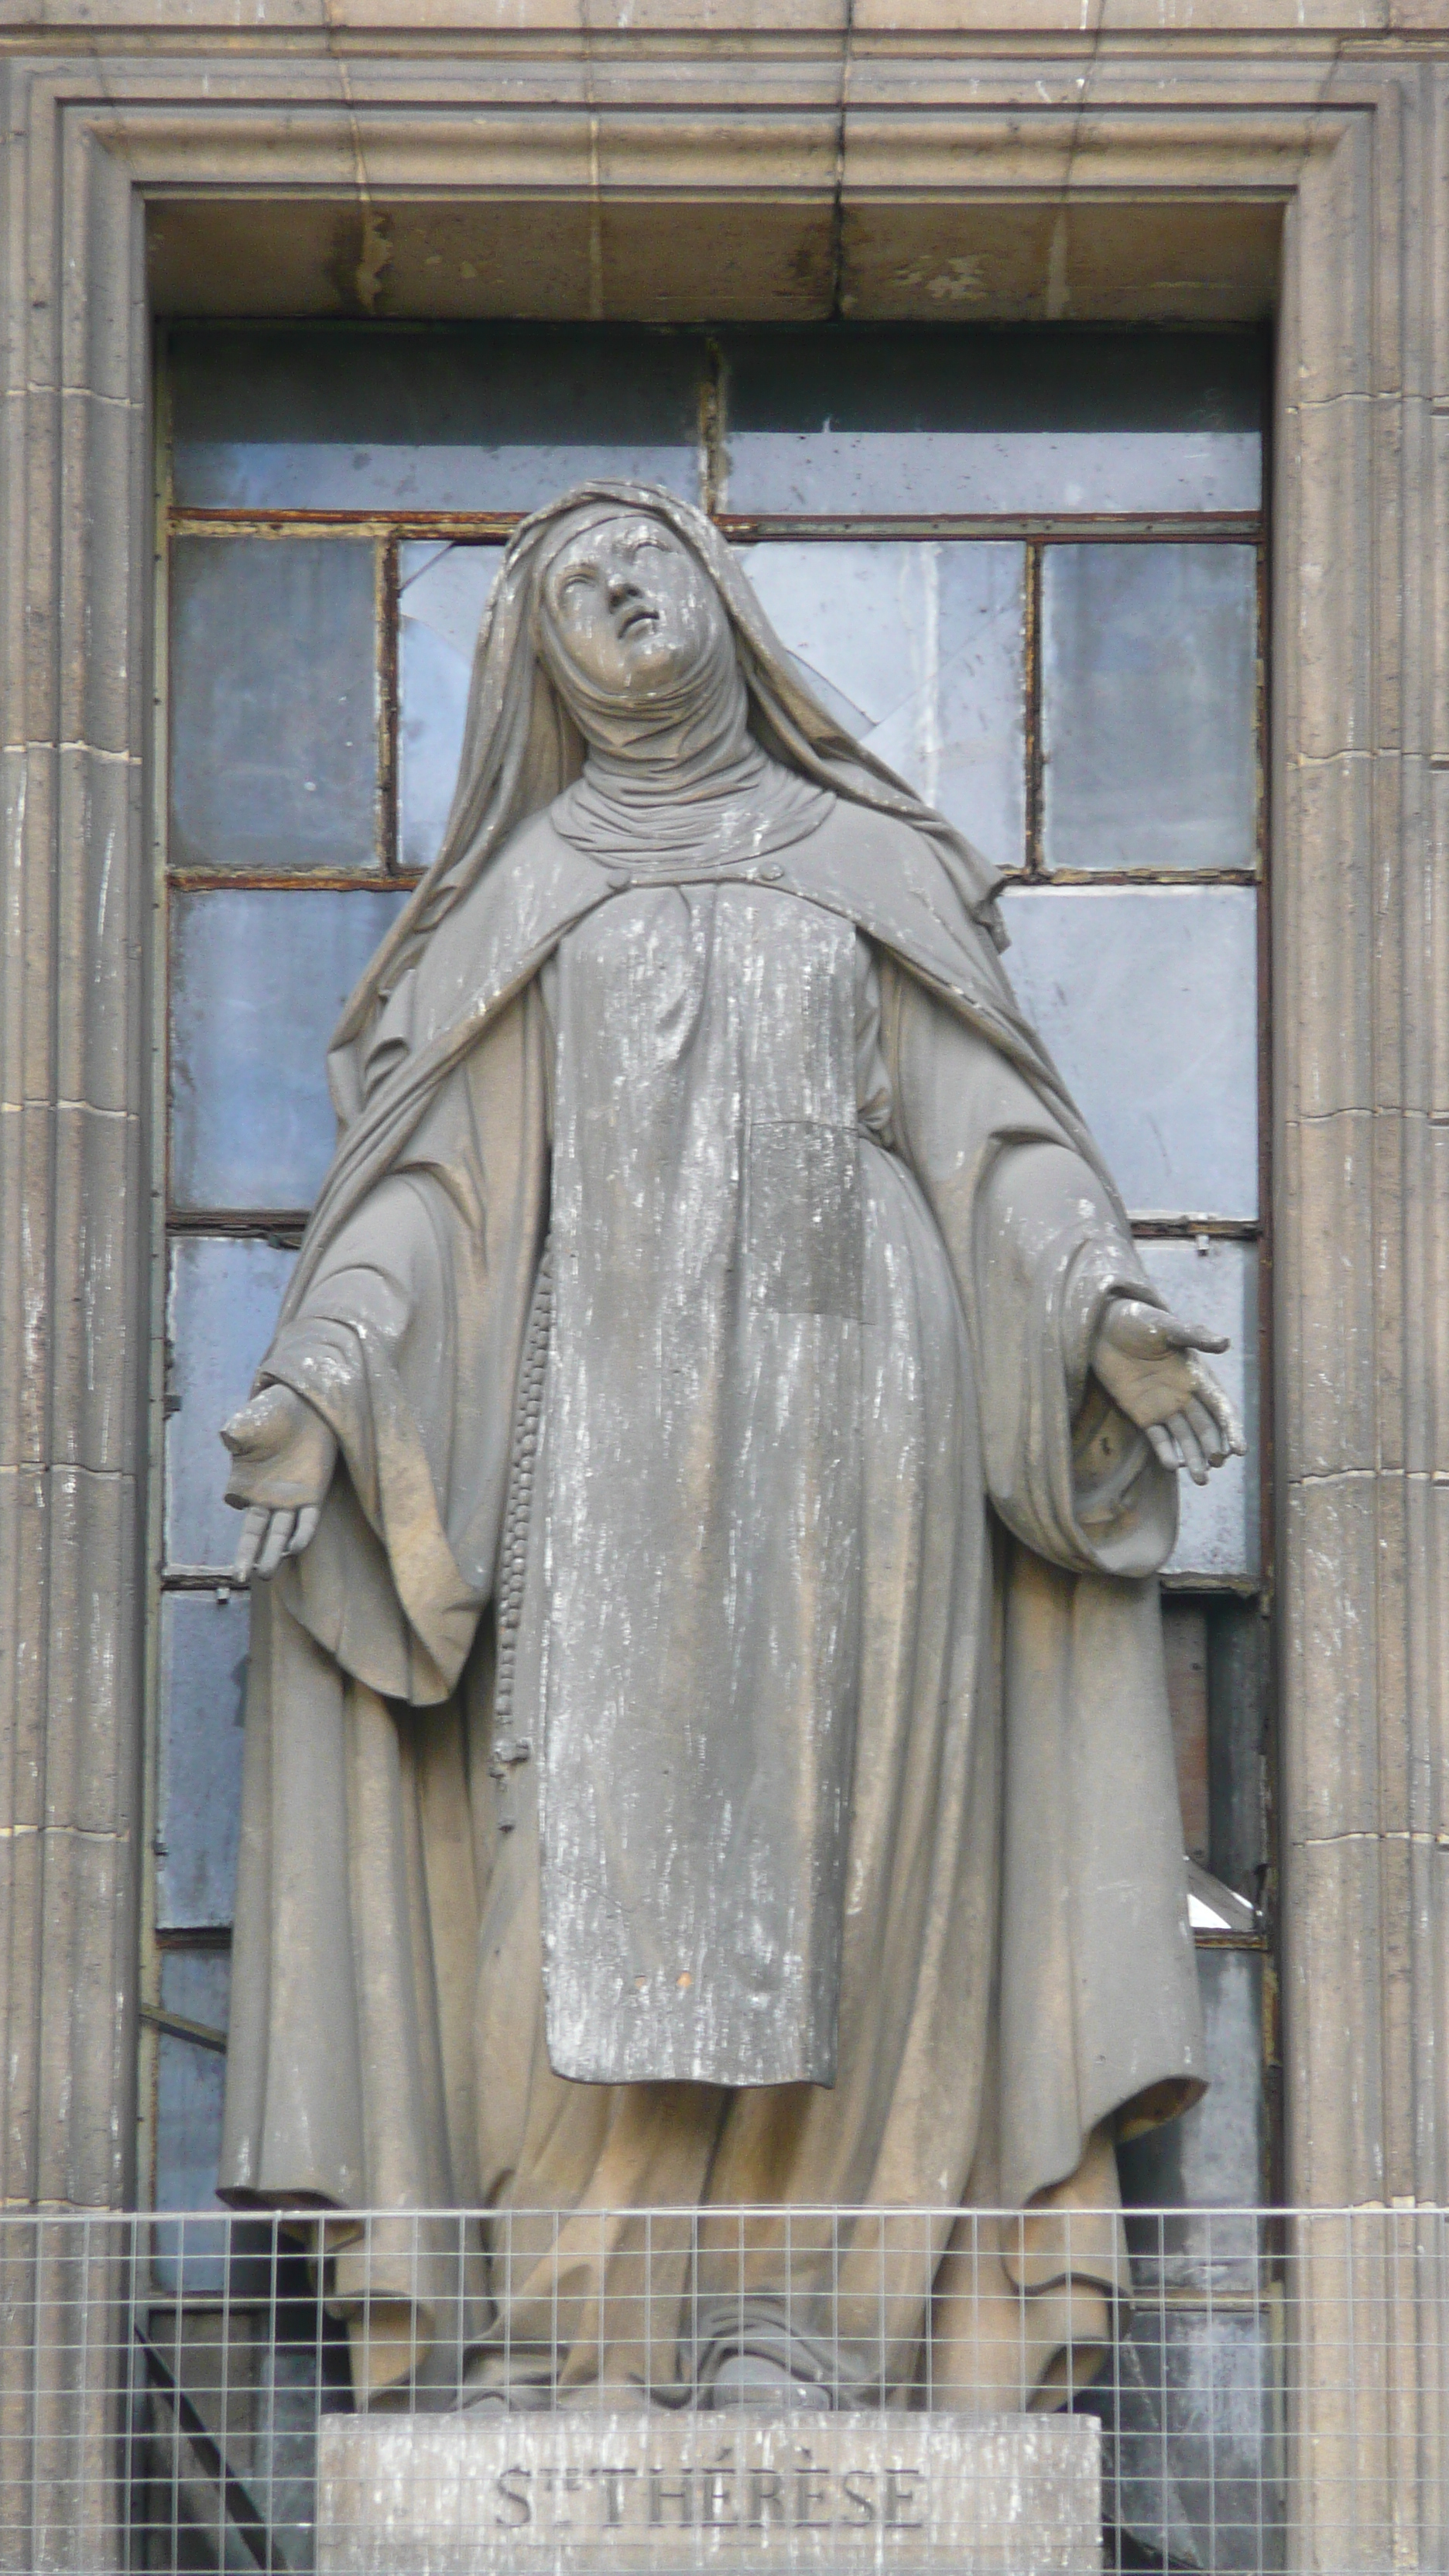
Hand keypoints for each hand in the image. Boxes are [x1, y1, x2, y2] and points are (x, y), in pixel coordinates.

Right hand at [221, 1383, 337, 1581]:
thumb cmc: (274, 1413)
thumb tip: (228, 1437)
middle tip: (238, 1578)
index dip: (235, 1501)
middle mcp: (266, 1496)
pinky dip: (301, 1534)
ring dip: (271, 1554)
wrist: (308, 1406)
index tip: (237, 1500)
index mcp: (246, 1481)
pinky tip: (294, 1549)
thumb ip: (238, 1431)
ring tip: (264, 1575)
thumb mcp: (251, 1421)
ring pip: (278, 1533)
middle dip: (246, 1555)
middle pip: (254, 1532)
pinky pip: (307, 1521)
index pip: (234, 1500)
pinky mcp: (313, 1494)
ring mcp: (290, 1499)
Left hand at [1091, 1297, 1245, 1485]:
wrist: (1104, 1327)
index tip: (1239, 1450)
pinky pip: (1158, 1439)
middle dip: (1213, 1448)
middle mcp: (1185, 1395)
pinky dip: (1166, 1453)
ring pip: (1185, 1439)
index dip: (1231, 1429)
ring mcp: (1164, 1406)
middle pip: (1205, 1428)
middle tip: (1216, 1465)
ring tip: (1201, 1480)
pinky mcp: (1142, 1414)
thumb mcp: (1167, 1327)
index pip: (1220, 1407)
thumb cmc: (1140, 1321)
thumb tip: (1225, 1342)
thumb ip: (1195, 1337)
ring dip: (1194, 1459)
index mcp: (1197, 1376)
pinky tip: (1172, 1466)